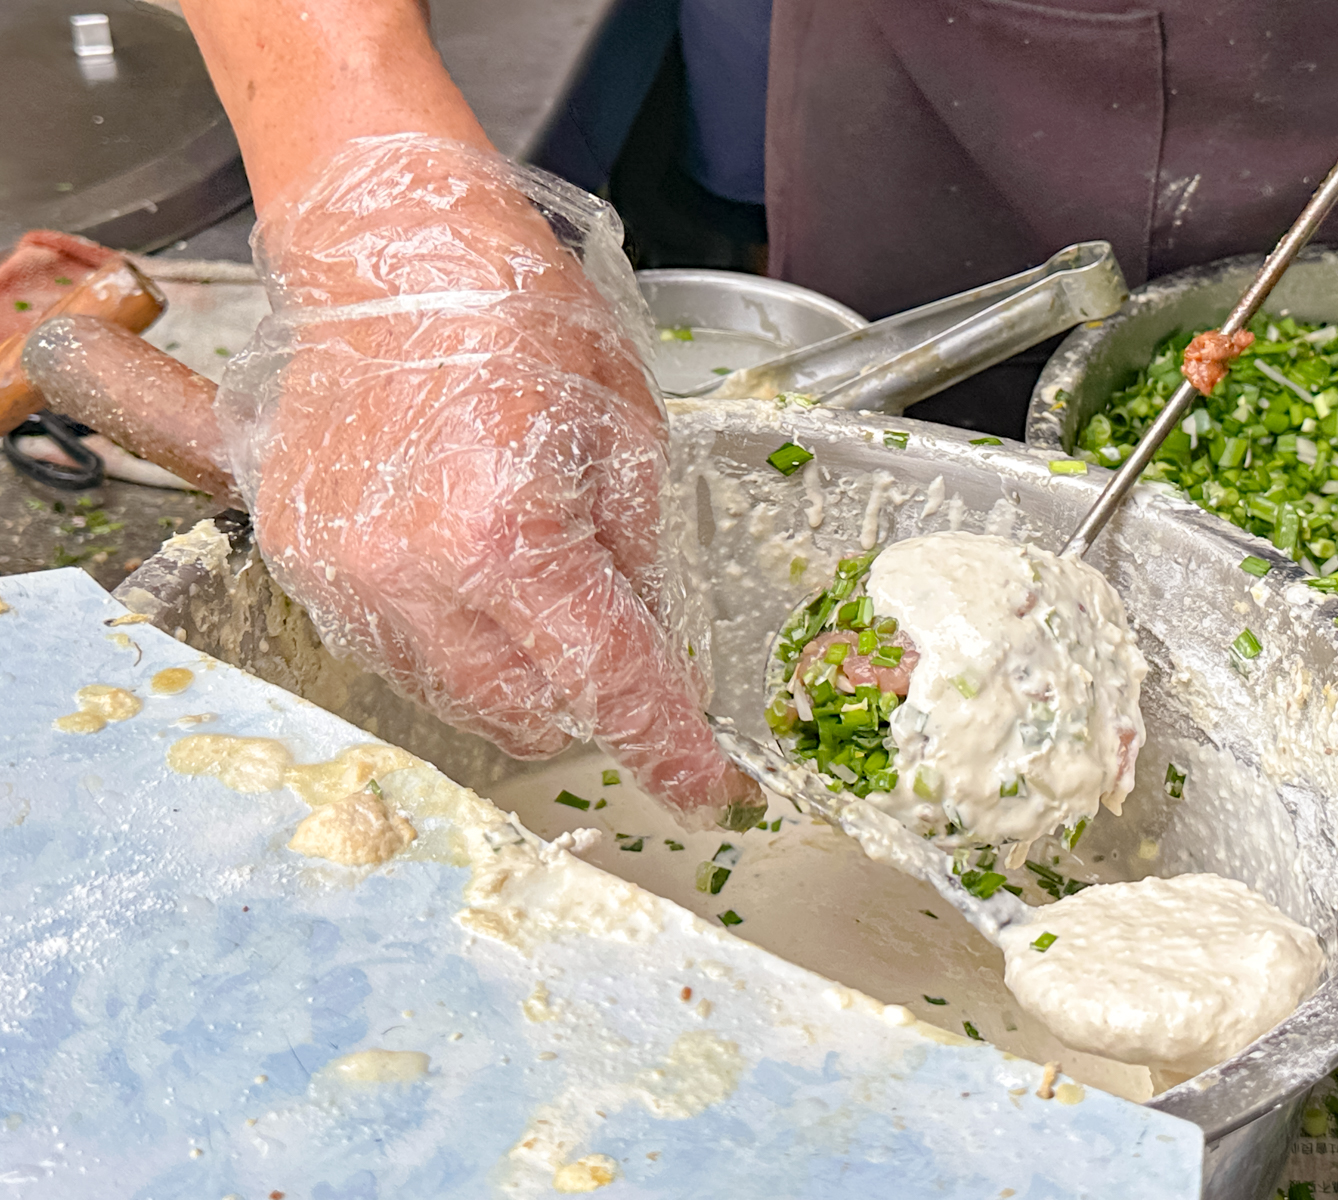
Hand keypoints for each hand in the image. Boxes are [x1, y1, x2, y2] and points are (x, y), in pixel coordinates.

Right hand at [216, 135, 761, 826]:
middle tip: (616, 647)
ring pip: (454, 700)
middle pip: (528, 719)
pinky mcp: (301, 563)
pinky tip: (466, 575)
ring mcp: (345, 577)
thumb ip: (637, 557)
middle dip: (590, 705)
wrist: (385, 252)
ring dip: (516, 678)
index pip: (611, 687)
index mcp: (511, 535)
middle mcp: (416, 576)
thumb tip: (648, 648)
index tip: (711, 795)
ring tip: (531, 586)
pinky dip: (447, 643)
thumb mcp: (629, 430)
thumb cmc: (516, 316)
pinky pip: (391, 654)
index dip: (671, 754)